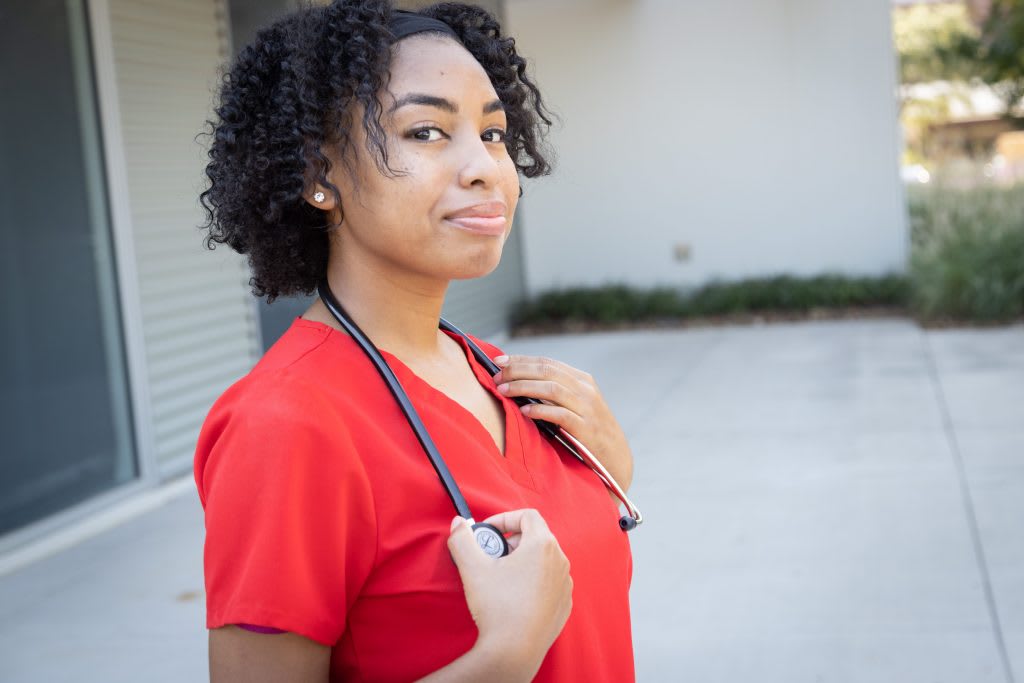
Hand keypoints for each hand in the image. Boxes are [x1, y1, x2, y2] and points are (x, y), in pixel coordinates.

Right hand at [446, 510, 572, 678]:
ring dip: (524, 561)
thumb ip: (463, 539)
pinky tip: (516, 597)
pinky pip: (550, 583)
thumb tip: (458, 524)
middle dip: (513, 540)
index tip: (488, 532)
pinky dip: (534, 581)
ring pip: (545, 560)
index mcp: (542, 545)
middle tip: (492, 555)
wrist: (514, 651)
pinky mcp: (565, 605)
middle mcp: (560, 561)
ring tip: (503, 576)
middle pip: (537, 537)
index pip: (527, 516)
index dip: (505, 518)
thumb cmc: (497, 606)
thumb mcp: (472, 567)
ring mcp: (565, 584)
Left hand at [491, 354, 632, 491]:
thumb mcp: (576, 405)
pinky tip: (523, 412)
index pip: (547, 362)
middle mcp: (585, 390)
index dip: (521, 360)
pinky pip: (560, 415)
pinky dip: (540, 411)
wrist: (615, 458)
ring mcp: (587, 408)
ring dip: (523, 388)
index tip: (498, 361)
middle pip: (546, 371)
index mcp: (582, 380)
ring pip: (551, 389)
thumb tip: (518, 382)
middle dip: (518, 371)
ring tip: (503, 391)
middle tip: (496, 377)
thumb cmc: (588, 431)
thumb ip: (554, 393)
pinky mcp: (586, 428)